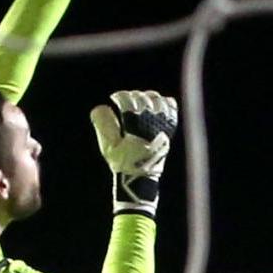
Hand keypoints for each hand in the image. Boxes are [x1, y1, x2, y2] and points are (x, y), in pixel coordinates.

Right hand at [90, 89, 177, 215]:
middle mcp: (151, 122)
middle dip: (131, 96)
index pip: (128, 100)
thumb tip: (102, 107)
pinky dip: (163, 102)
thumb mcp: (107, 146)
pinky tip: (155, 104)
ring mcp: (162, 124)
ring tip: (139, 102)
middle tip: (125, 102)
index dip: (120, 96)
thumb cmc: (123, 162)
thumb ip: (103, 125)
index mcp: (135, 126)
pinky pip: (170, 106)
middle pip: (142, 98)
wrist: (142, 176)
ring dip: (146, 97)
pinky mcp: (169, 128)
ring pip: (157, 99)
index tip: (115, 98)